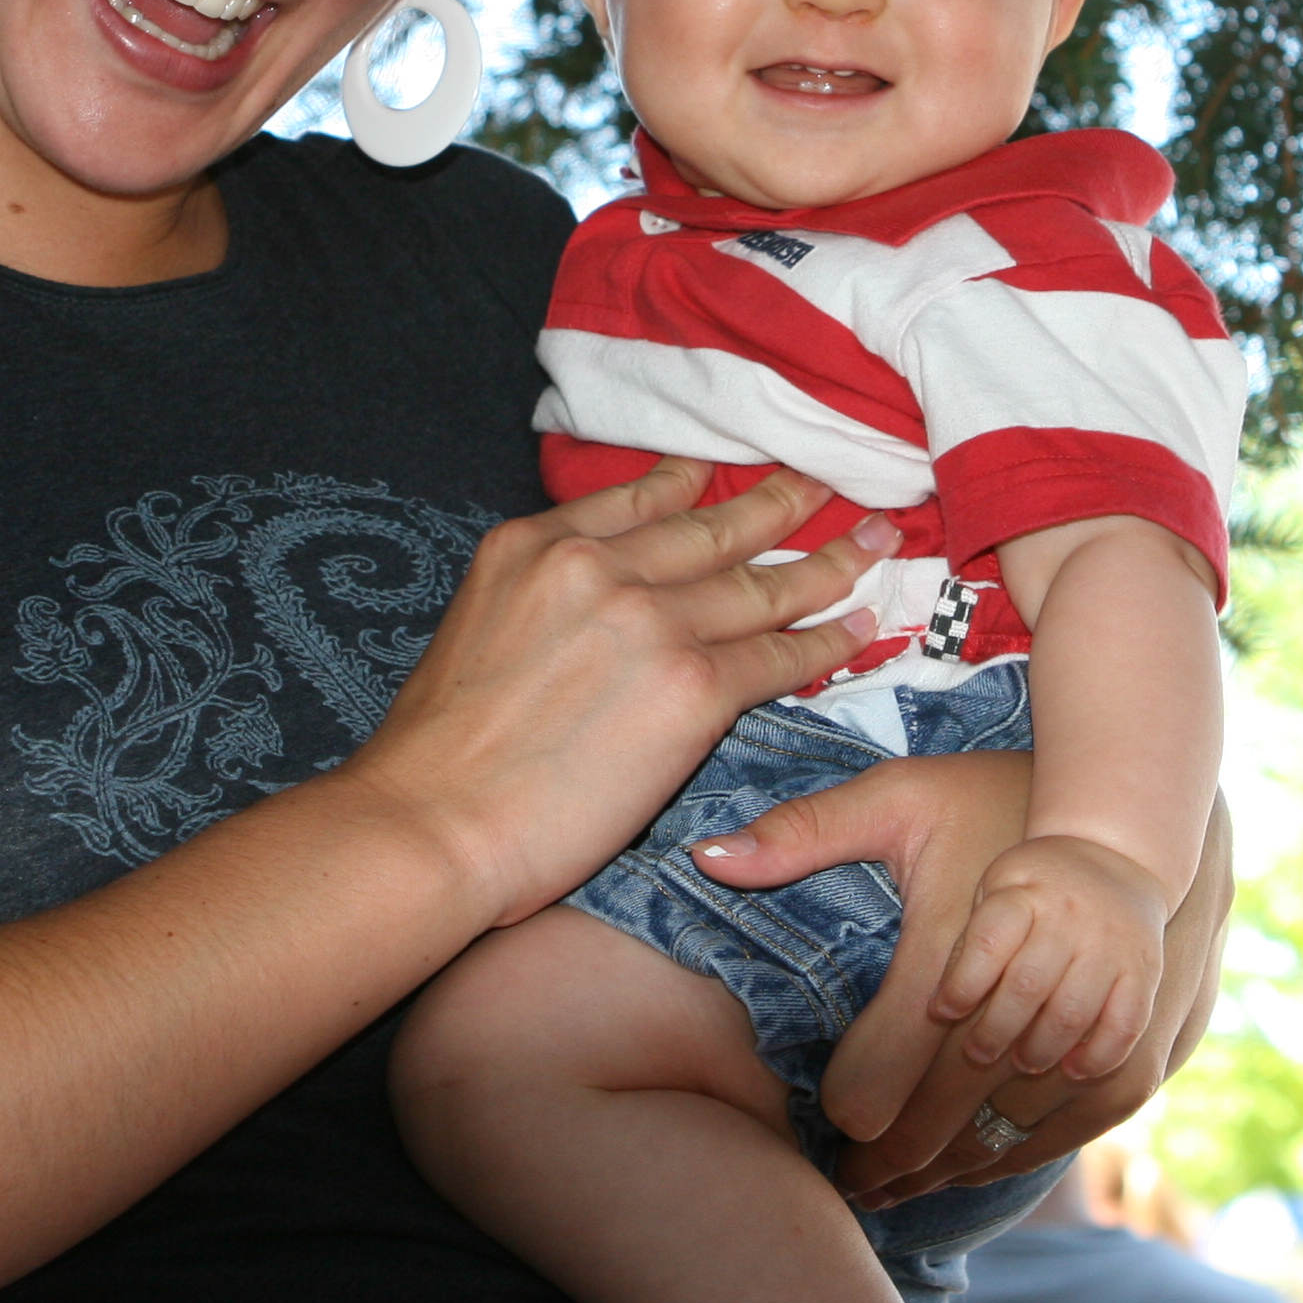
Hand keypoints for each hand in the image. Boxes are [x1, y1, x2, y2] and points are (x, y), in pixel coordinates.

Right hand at [354, 457, 890, 925]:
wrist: (431, 823)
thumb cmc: (436, 756)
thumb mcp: (475, 626)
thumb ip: (541, 598)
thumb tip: (589, 611)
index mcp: (535, 544)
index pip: (638, 499)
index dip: (695, 486)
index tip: (726, 479)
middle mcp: (597, 564)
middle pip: (713, 526)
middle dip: (780, 503)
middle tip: (826, 484)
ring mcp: (651, 621)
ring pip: (761, 583)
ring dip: (828, 560)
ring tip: (872, 541)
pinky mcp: (693, 687)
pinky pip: (780, 655)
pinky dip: (828, 640)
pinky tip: (859, 626)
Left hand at [698, 761, 1230, 1208]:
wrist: (1115, 819)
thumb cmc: (991, 800)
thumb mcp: (894, 798)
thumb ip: (801, 831)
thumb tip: (706, 858)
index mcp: (945, 965)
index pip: (879, 1088)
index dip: (848, 1122)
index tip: (827, 1130)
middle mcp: (1013, 1016)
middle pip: (935, 1132)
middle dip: (887, 1166)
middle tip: (851, 1181)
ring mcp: (1074, 1045)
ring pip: (994, 1145)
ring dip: (945, 1172)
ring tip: (897, 1186)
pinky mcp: (1119, 1060)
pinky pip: (1056, 1136)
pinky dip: (1009, 1155)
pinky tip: (970, 1162)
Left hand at [927, 834, 1167, 1082]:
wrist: (1117, 856)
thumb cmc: (1038, 886)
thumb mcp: (998, 888)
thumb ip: (974, 940)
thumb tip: (941, 1009)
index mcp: (1024, 891)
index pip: (987, 944)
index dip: (961, 986)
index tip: (941, 1012)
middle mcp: (1070, 916)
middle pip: (1027, 987)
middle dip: (996, 1031)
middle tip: (979, 1054)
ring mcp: (1111, 943)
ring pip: (1073, 1013)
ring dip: (1042, 1050)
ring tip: (1023, 1063)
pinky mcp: (1144, 969)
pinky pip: (1125, 1026)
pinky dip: (1099, 1057)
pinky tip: (1074, 1069)